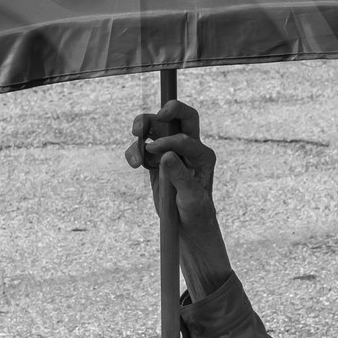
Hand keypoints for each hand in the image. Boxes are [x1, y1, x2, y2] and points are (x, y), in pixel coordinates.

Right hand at [125, 99, 217, 226]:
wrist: (186, 225)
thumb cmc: (195, 211)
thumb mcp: (191, 197)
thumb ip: (180, 176)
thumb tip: (166, 155)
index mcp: (202, 155)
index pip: (186, 137)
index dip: (169, 141)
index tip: (152, 150)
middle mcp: (188, 149)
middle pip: (180, 117)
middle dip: (167, 111)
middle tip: (151, 119)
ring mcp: (171, 152)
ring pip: (157, 127)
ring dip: (143, 128)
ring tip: (134, 139)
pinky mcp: (156, 161)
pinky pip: (142, 147)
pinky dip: (134, 151)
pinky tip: (135, 164)